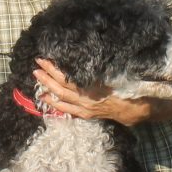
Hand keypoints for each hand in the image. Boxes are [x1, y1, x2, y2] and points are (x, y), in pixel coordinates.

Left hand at [33, 58, 152, 125]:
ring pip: (62, 100)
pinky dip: (55, 104)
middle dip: (47, 77)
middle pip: (61, 88)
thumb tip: (82, 57)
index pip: (67, 79)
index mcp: (91, 89)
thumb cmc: (127, 88)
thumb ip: (98, 70)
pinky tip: (46, 99)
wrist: (135, 109)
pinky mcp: (87, 114)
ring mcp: (85, 109)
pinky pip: (68, 110)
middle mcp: (86, 100)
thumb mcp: (114, 75)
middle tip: (36, 65)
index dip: (53, 69)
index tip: (43, 59)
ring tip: (37, 79)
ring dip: (48, 89)